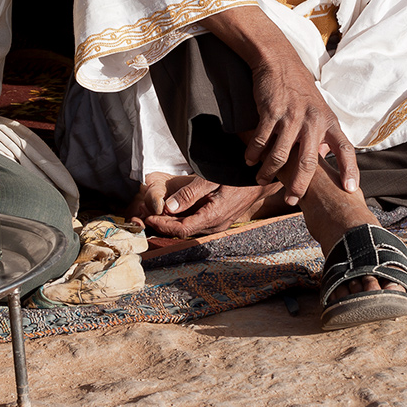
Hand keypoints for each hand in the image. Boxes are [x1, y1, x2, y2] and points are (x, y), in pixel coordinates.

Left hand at [127, 172, 278, 237]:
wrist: (260, 176)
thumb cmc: (235, 174)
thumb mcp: (210, 179)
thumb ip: (190, 194)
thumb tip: (169, 208)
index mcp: (213, 217)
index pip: (182, 230)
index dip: (163, 226)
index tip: (148, 218)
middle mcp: (217, 225)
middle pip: (184, 232)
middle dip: (164, 226)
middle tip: (146, 218)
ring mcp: (220, 224)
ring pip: (191, 228)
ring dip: (173, 223)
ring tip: (156, 215)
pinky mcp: (221, 219)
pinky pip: (198, 223)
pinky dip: (183, 219)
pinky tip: (174, 211)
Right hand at [203, 5, 359, 205]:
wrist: (279, 61)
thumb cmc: (300, 88)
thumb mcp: (319, 109)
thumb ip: (322, 133)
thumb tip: (324, 157)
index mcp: (329, 121)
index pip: (345, 149)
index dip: (349, 170)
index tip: (350, 189)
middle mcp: (313, 121)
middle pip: (309, 162)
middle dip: (299, 185)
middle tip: (292, 200)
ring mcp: (292, 117)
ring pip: (281, 155)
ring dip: (269, 171)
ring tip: (262, 179)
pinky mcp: (272, 112)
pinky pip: (261, 140)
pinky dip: (253, 153)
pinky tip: (249, 160)